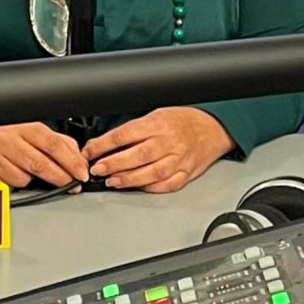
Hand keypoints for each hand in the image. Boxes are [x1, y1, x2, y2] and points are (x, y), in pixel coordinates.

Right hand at [0, 121, 89, 189]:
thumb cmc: (2, 133)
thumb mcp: (28, 129)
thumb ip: (53, 140)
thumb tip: (76, 156)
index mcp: (24, 126)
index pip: (54, 144)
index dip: (71, 160)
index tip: (82, 172)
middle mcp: (9, 139)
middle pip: (42, 164)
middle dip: (62, 177)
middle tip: (72, 183)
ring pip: (27, 177)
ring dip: (37, 181)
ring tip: (36, 173)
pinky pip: (12, 183)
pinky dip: (19, 182)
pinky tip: (16, 173)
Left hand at [86, 107, 235, 193]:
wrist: (213, 128)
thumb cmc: (182, 121)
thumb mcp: (156, 114)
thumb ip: (134, 129)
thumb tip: (105, 144)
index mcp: (158, 123)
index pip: (124, 134)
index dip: (103, 144)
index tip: (89, 151)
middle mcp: (169, 142)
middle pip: (136, 155)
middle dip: (112, 164)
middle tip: (96, 169)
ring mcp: (179, 159)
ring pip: (150, 173)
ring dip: (128, 179)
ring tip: (112, 181)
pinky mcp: (186, 174)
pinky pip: (166, 185)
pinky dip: (150, 188)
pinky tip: (137, 187)